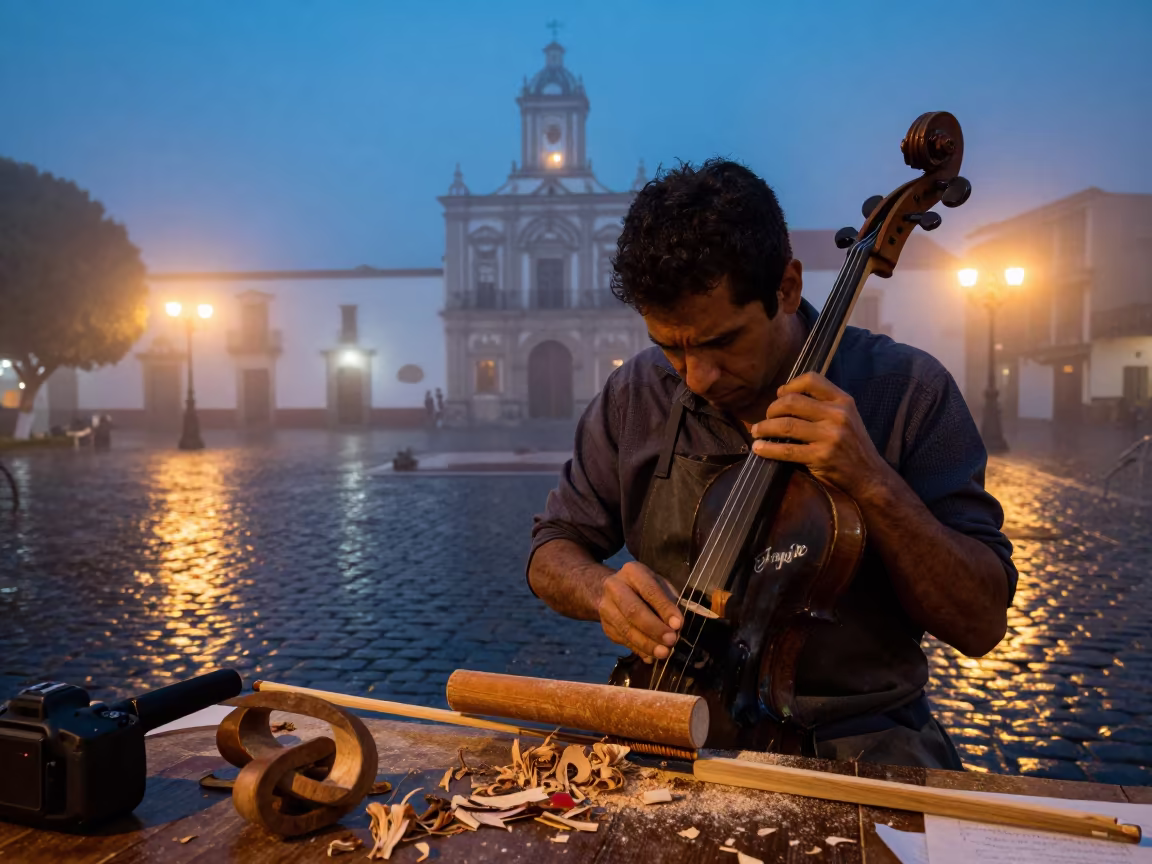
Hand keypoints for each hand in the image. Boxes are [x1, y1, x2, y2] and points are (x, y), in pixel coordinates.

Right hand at [597, 561, 681, 662]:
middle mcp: (615, 587)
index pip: (649, 590)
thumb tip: (677, 626)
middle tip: (671, 641)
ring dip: (646, 644)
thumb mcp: (658, 584)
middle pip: (633, 610)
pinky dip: (638, 650)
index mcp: (632, 572)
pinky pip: (622, 640)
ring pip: (625, 629)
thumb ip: (669, 601)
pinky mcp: (605, 626)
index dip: (664, 608)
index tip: (678, 624)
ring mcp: (606, 607)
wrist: (611, 591)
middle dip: (654, 628)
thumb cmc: (644, 588)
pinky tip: (650, 656)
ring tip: (663, 653)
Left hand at [749, 372, 888, 497]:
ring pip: (786, 424)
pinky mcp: (821, 456)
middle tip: (766, 418)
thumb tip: (784, 396)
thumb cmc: (852, 446)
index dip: (790, 385)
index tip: (779, 395)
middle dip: (772, 409)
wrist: (869, 476)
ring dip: (765, 427)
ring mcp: (830, 436)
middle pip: (792, 401)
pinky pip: (787, 450)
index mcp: (843, 401)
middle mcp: (838, 415)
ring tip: (756, 431)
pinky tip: (759, 448)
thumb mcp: (846, 418)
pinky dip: (768, 448)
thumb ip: (823, 406)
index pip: (811, 379)